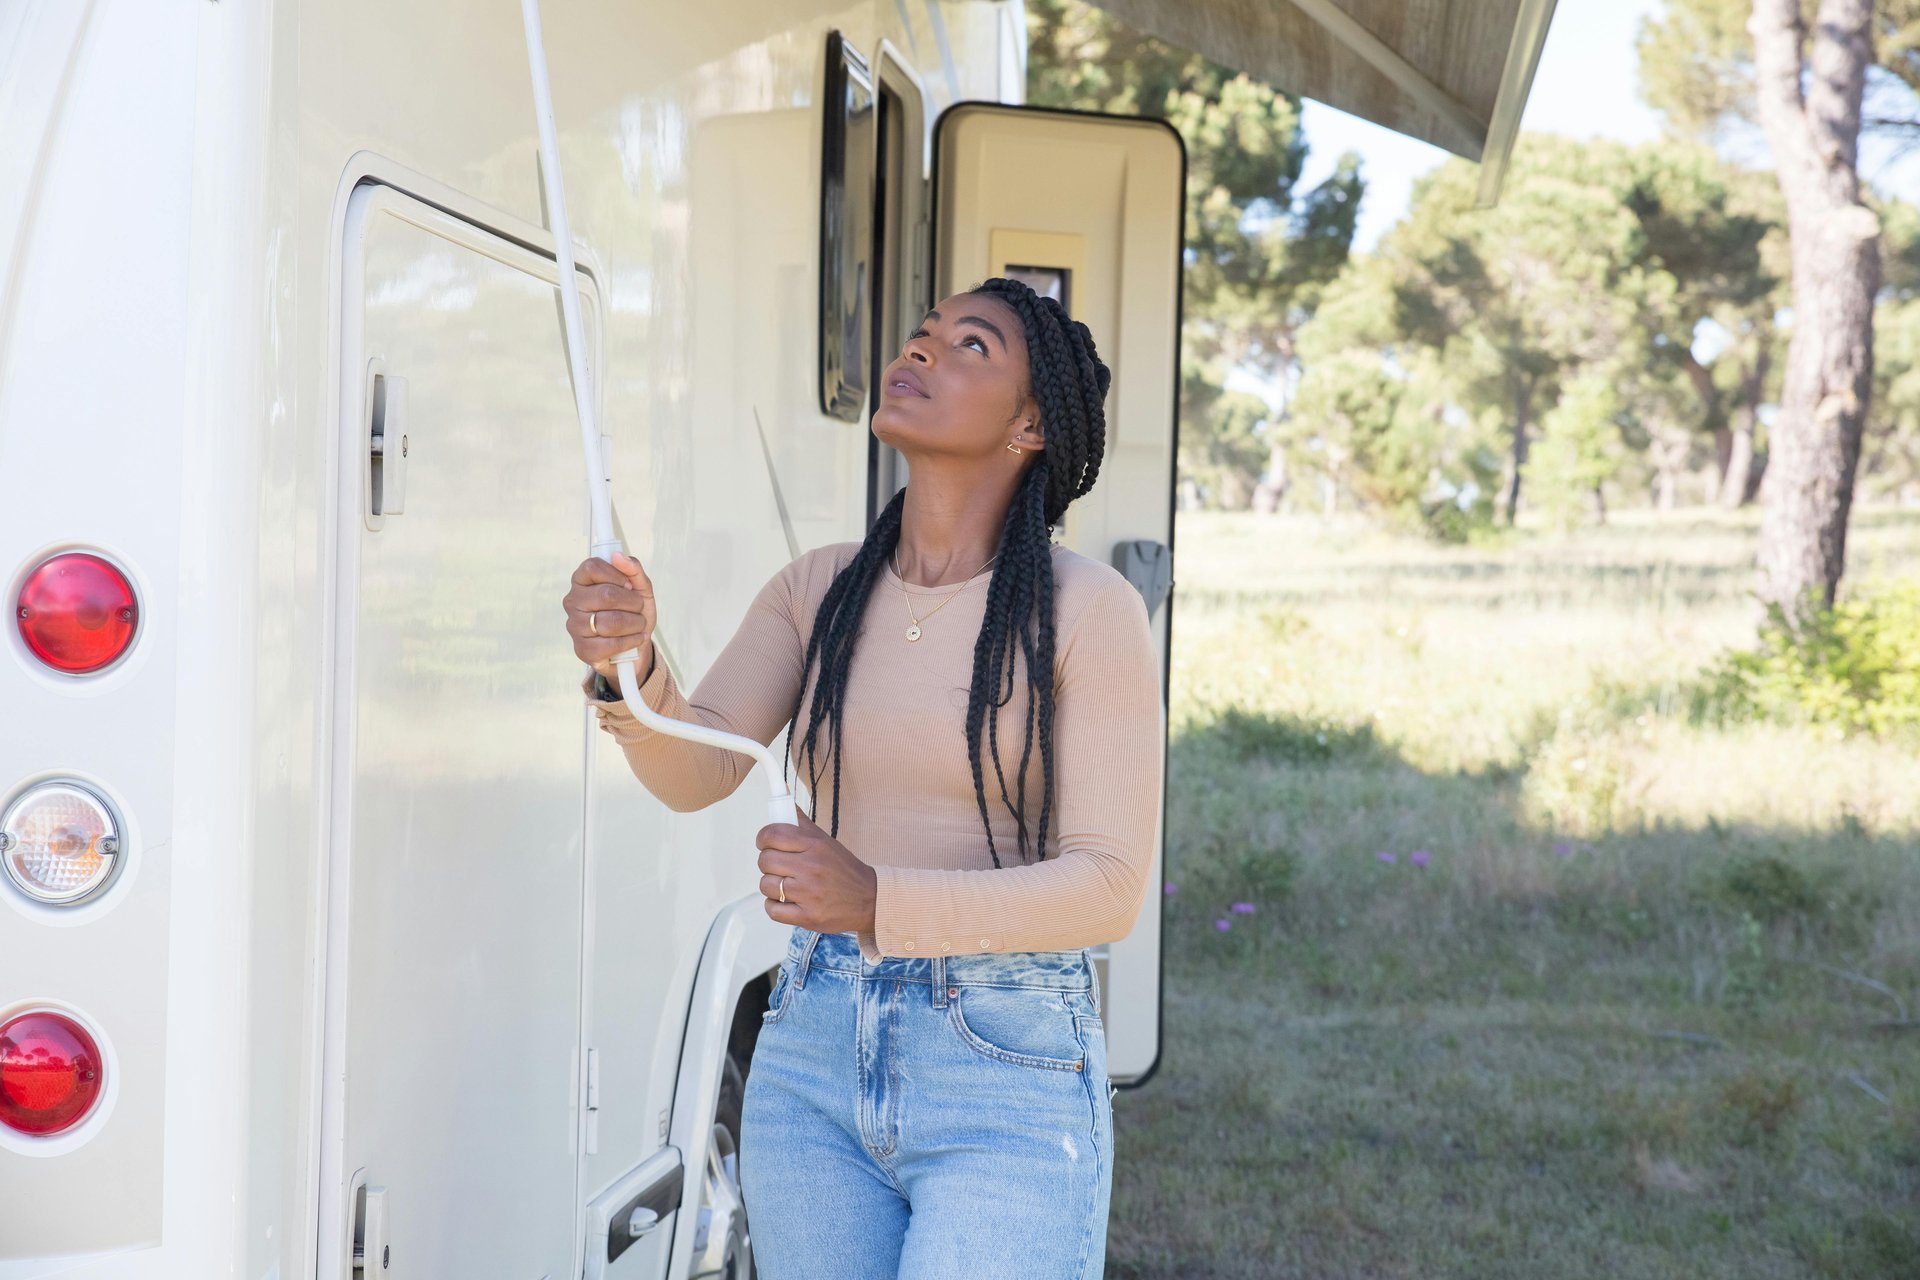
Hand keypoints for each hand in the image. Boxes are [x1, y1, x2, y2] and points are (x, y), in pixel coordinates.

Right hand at [564, 551, 655, 679]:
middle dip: (633, 603)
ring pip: (611, 621)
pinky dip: (631, 641)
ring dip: (635, 623)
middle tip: (638, 608)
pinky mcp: (582, 649)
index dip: (617, 575)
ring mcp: (575, 626)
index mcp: (582, 581)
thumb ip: (633, 570)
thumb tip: (618, 556)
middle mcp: (573, 601)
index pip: (592, 567)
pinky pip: (611, 644)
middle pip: (606, 595)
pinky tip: (635, 639)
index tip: (629, 585)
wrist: (634, 646)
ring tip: (638, 624)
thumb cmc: (632, 612)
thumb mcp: (640, 588)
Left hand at [756, 808, 878, 935]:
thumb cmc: (844, 870)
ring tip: (786, 885)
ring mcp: (808, 894)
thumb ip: (801, 822)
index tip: (766, 843)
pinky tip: (787, 901)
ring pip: (766, 885)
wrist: (869, 899)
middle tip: (779, 866)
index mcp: (815, 846)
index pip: (772, 834)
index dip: (763, 838)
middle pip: (765, 861)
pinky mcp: (807, 916)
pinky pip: (772, 909)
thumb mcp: (825, 841)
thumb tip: (783, 798)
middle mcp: (810, 868)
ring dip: (772, 886)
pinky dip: (775, 906)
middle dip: (768, 863)